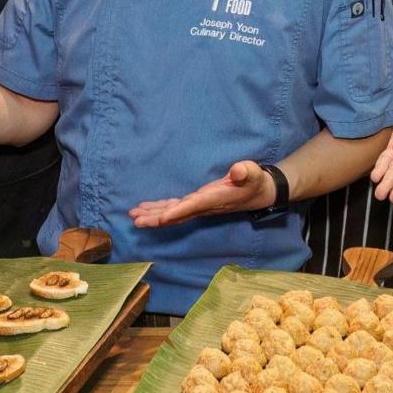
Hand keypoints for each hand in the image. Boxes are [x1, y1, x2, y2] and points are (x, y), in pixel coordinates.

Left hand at [129, 160, 275, 229]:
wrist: (258, 193)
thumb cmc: (255, 181)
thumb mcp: (254, 173)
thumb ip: (246, 171)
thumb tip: (237, 170)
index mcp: (215, 199)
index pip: (193, 206)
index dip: (177, 212)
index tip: (161, 218)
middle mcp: (203, 206)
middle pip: (177, 215)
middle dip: (157, 219)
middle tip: (136, 221)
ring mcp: (199, 205)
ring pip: (172, 213)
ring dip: (153, 215)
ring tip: (134, 216)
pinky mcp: (196, 202)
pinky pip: (175, 208)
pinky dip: (159, 209)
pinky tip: (145, 208)